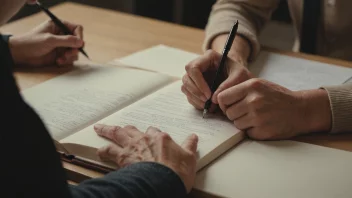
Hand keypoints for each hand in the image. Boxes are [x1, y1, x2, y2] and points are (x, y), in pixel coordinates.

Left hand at [9, 20, 83, 66]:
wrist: (21, 54)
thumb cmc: (32, 43)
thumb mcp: (50, 40)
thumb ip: (66, 41)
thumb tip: (81, 42)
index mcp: (59, 26)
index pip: (76, 28)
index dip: (79, 36)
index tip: (79, 44)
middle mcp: (62, 35)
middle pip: (78, 41)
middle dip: (74, 49)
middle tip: (69, 54)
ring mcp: (61, 46)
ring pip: (75, 51)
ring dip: (70, 56)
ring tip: (61, 59)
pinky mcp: (60, 55)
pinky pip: (70, 59)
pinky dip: (66, 61)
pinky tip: (58, 61)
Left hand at [94, 124, 198, 192]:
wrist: (163, 181)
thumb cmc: (176, 172)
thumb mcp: (189, 157)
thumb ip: (190, 146)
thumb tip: (194, 137)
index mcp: (161, 138)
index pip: (154, 131)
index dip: (152, 134)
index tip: (151, 136)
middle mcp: (145, 139)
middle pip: (132, 129)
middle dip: (126, 128)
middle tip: (121, 128)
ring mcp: (133, 148)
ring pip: (117, 134)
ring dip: (108, 131)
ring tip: (100, 128)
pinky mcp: (123, 158)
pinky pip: (109, 151)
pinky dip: (103, 150)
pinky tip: (99, 151)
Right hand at [181, 50, 251, 110]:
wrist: (241, 80)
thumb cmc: (241, 74)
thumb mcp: (240, 76)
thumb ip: (229, 85)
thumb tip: (214, 98)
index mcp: (209, 57)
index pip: (194, 68)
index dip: (198, 82)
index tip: (208, 95)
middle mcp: (199, 65)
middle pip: (186, 78)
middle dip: (195, 92)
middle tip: (207, 102)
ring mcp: (195, 76)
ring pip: (185, 87)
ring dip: (195, 98)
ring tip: (209, 106)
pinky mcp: (195, 86)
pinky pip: (189, 95)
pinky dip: (196, 103)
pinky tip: (207, 106)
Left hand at [217, 78, 331, 139]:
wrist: (301, 109)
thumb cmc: (278, 97)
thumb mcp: (259, 85)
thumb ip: (240, 91)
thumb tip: (218, 100)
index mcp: (251, 86)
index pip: (222, 97)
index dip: (224, 103)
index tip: (230, 105)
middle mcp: (253, 101)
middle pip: (228, 112)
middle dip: (235, 114)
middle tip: (247, 112)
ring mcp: (258, 117)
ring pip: (236, 124)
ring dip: (243, 123)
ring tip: (257, 117)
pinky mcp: (262, 131)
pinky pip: (247, 133)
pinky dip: (252, 131)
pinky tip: (263, 124)